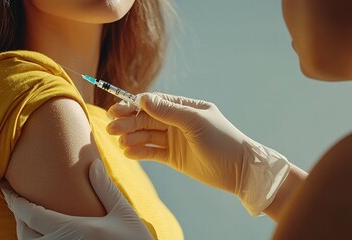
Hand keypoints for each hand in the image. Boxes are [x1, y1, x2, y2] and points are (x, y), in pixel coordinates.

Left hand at [0, 159, 152, 239]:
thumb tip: (92, 164)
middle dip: (17, 216)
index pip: (30, 214)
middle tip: (17, 200)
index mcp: (74, 230)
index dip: (13, 199)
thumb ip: (105, 189)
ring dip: (24, 233)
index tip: (4, 186)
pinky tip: (43, 235)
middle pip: (24, 233)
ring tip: (28, 219)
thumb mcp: (124, 214)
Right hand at [108, 92, 249, 192]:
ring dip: (131, 136)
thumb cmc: (222, 140)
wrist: (240, 170)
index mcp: (185, 108)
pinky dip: (139, 151)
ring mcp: (175, 140)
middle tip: (111, 127)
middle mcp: (178, 122)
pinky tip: (127, 152)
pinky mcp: (173, 157)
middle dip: (128, 122)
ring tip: (119, 141)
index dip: (134, 105)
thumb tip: (143, 98)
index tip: (117, 109)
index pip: (154, 103)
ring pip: (146, 135)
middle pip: (146, 119)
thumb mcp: (194, 122)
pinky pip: (152, 152)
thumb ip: (168, 111)